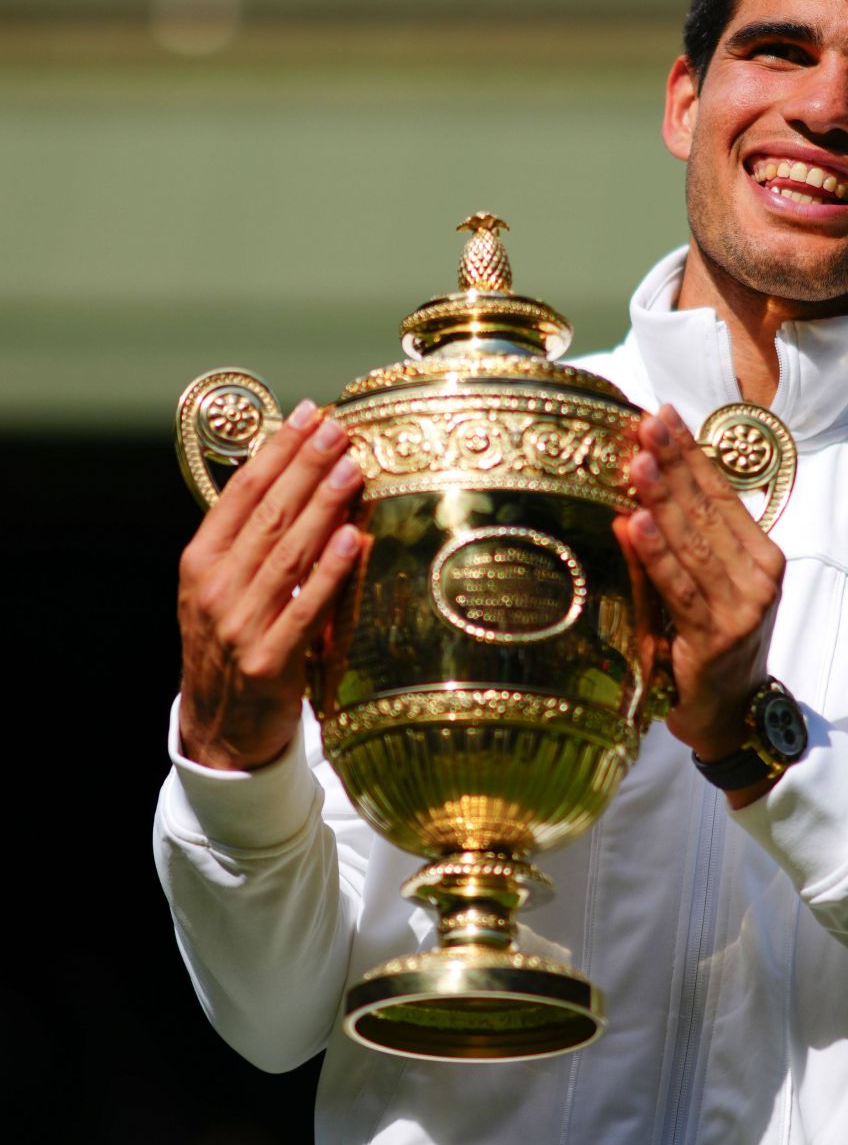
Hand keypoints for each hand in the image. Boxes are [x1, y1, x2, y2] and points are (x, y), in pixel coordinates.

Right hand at [177, 401, 364, 770]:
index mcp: (199, 562)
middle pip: (265, 515)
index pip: (239, 493)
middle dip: (304, 467)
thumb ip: (249, 541)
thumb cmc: (231, 648)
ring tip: (351, 468)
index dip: (275, 450)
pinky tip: (351, 539)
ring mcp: (239, 627)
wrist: (221, 731)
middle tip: (338, 428)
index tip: (308, 413)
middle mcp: (214, 589)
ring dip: (321, 507)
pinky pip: (304, 610)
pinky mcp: (270, 663)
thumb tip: (297, 477)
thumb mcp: (222, 590)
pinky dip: (328, 574)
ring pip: (286, 554)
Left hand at [616, 403, 783, 776]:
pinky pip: (680, 588)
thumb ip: (677, 549)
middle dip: (675, 463)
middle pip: (708, 509)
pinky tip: (635, 524)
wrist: (732, 715)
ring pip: (695, 543)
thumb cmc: (711, 647)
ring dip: (663, 498)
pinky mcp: (716, 639)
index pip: (722, 493)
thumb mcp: (702, 589)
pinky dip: (656, 555)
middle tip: (645, 423)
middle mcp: (758, 577)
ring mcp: (741, 608)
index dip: (692, 453)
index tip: (662, 414)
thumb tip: (632, 500)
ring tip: (638, 460)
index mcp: (760, 556)